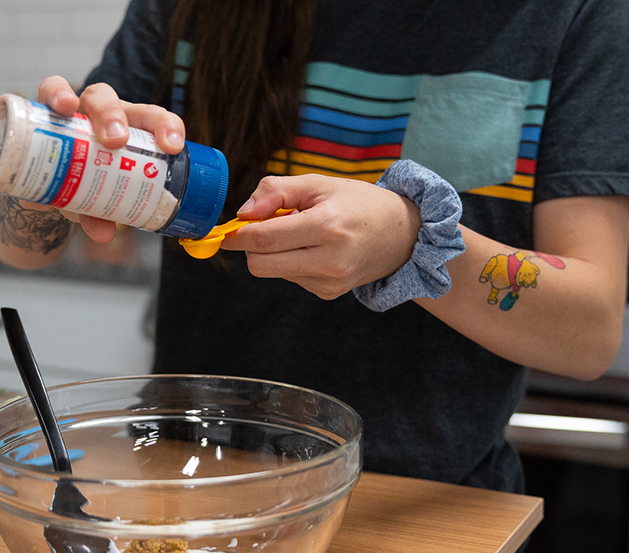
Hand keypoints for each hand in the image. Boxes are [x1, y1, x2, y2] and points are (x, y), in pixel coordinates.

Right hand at [0, 79, 185, 242]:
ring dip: (60, 94)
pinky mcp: (22, 119)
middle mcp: (89, 111)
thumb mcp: (96, 204)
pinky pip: (6, 107)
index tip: (171, 144)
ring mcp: (54, 111)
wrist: (53, 188)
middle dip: (112, 114)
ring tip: (64, 107)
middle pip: (103, 97)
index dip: (163, 125)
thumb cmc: (86, 188)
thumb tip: (104, 234)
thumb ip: (99, 215)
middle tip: (115, 139)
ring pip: (57, 89)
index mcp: (122, 125)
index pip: (147, 115)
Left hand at [223, 174, 422, 299]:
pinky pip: (291, 277)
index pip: (264, 239)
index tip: (226, 230)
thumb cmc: (358, 203)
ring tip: (303, 233)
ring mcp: (329, 281)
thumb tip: (243, 213)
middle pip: (260, 265)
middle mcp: (329, 260)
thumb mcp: (319, 184)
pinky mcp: (328, 293)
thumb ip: (276, 192)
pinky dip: (292, 262)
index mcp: (327, 226)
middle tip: (261, 228)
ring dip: (276, 252)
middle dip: (252, 247)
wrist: (402, 235)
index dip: (238, 235)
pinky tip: (315, 249)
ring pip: (274, 271)